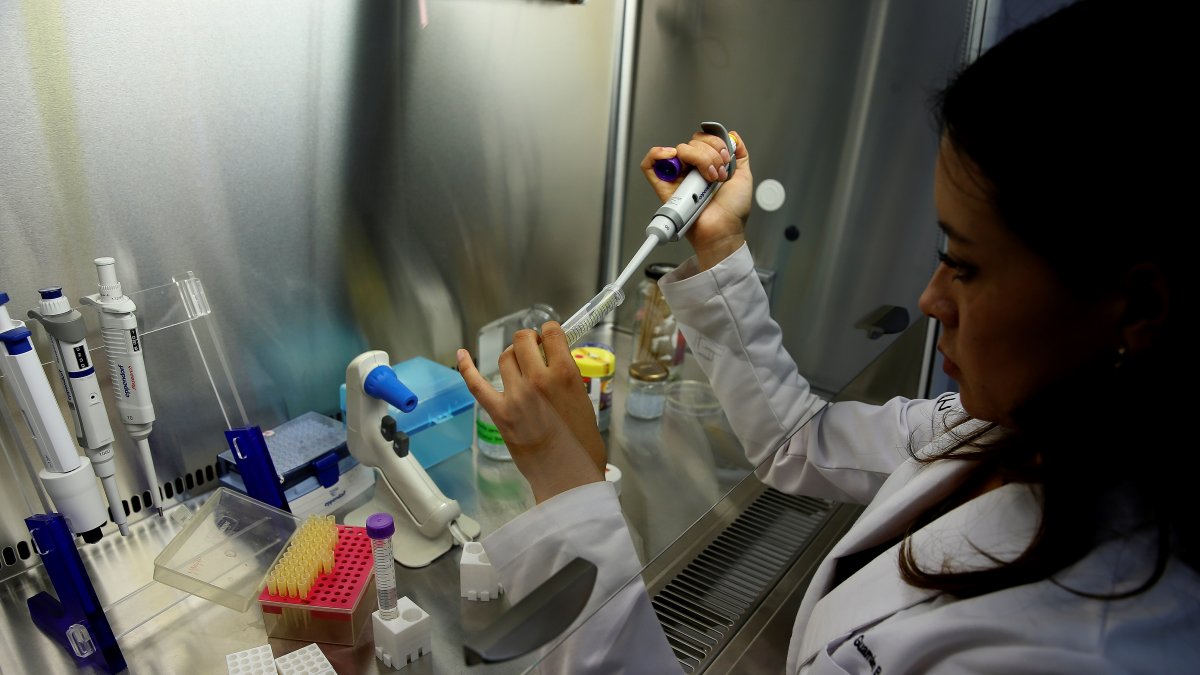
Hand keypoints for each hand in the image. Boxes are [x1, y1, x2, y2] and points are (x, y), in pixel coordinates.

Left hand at [456, 322, 605, 502]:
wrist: (567, 476)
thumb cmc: (583, 443)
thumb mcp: (584, 400)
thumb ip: (566, 378)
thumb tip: (552, 364)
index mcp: (565, 374)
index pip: (551, 333)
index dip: (549, 333)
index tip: (549, 339)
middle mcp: (538, 379)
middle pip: (522, 341)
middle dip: (529, 341)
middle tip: (534, 351)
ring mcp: (515, 396)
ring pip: (505, 357)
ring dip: (512, 356)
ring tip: (519, 365)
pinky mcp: (499, 413)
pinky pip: (477, 384)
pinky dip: (467, 367)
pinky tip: (462, 354)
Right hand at [641, 130, 752, 270]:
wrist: (725, 229)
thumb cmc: (733, 211)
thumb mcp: (743, 176)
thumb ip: (739, 154)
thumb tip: (732, 136)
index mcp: (707, 165)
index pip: (703, 139)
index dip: (714, 143)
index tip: (725, 158)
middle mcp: (691, 170)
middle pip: (691, 143)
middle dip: (709, 155)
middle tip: (718, 174)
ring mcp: (677, 178)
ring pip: (678, 150)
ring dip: (696, 158)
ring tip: (707, 178)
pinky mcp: (664, 188)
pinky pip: (650, 165)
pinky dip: (657, 155)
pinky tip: (672, 157)